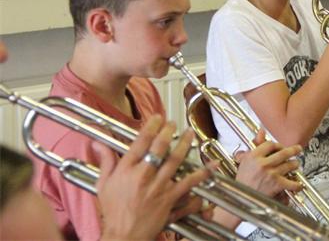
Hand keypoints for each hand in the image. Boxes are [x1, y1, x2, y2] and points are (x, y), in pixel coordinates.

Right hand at [96, 116, 209, 240]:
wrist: (123, 235)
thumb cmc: (113, 212)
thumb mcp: (103, 185)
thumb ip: (106, 161)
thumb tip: (98, 143)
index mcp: (126, 171)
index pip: (140, 143)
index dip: (151, 127)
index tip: (157, 118)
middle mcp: (143, 176)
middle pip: (159, 148)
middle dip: (168, 132)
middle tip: (174, 123)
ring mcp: (158, 187)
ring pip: (175, 161)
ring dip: (185, 145)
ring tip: (190, 134)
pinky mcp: (170, 198)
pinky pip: (189, 183)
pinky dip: (202, 173)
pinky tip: (211, 165)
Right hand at [234, 129, 303, 200]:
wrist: (240, 200)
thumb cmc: (242, 182)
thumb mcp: (246, 161)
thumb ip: (255, 145)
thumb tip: (261, 131)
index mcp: (254, 156)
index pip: (270, 144)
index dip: (278, 145)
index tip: (281, 147)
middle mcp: (263, 164)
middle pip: (284, 152)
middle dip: (293, 150)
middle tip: (298, 149)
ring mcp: (271, 174)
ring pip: (289, 165)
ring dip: (295, 165)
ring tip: (296, 164)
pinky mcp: (276, 185)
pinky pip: (292, 183)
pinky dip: (297, 184)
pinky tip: (298, 184)